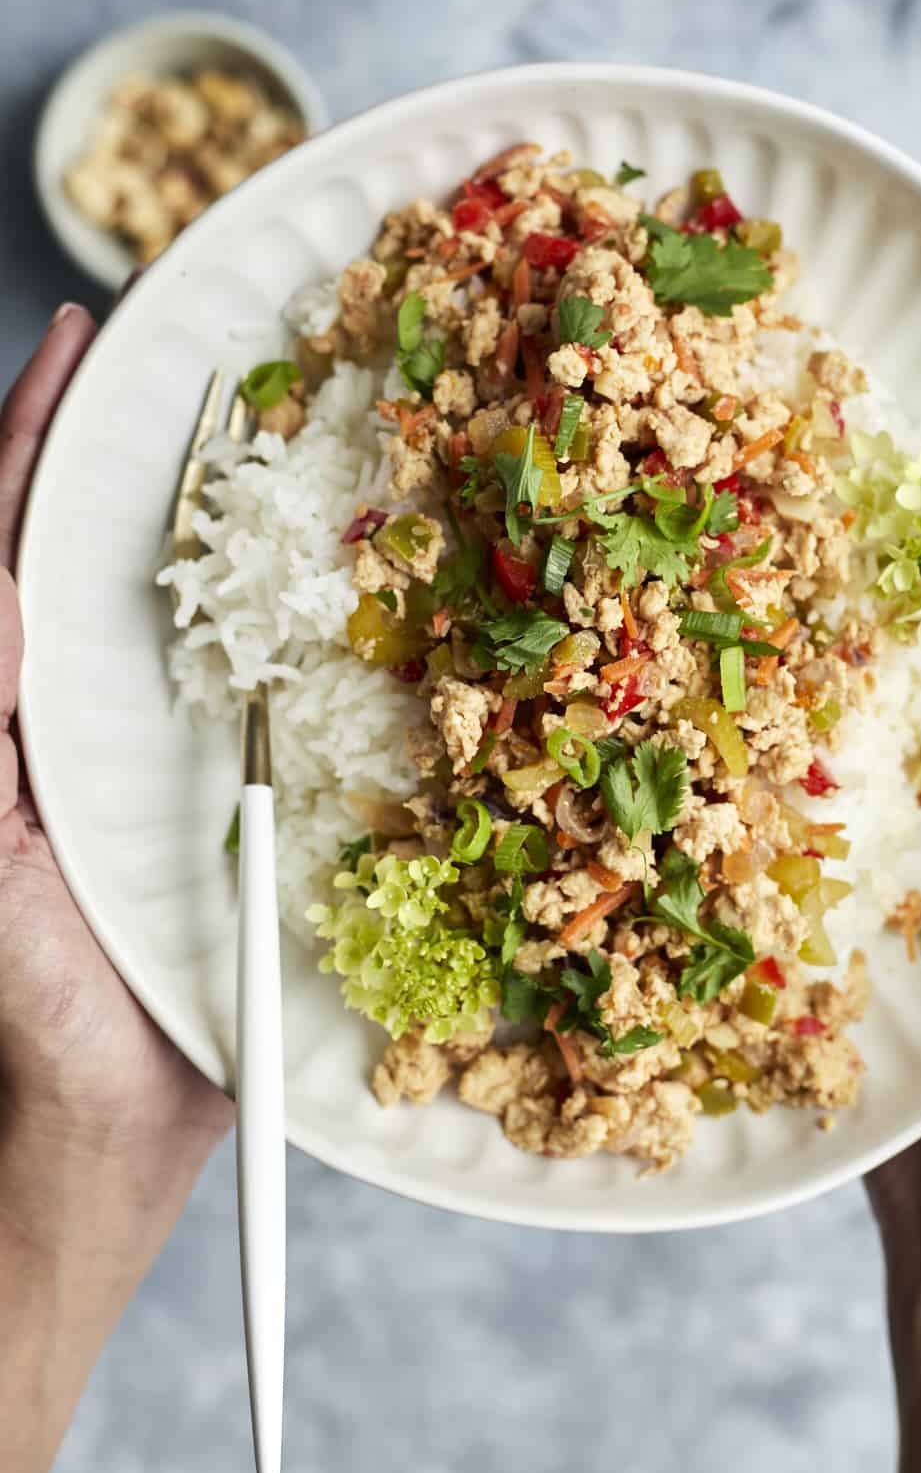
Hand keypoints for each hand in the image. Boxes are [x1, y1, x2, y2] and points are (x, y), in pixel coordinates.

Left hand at [0, 303, 230, 1245]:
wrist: (106, 1131)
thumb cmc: (27, 1010)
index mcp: (11, 710)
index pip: (8, 543)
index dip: (31, 438)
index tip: (78, 341)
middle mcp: (79, 711)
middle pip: (96, 551)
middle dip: (124, 448)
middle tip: (184, 355)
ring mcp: (155, 752)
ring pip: (182, 609)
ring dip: (214, 521)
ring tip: (266, 432)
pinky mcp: (230, 802)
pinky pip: (264, 694)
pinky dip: (289, 630)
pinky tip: (335, 585)